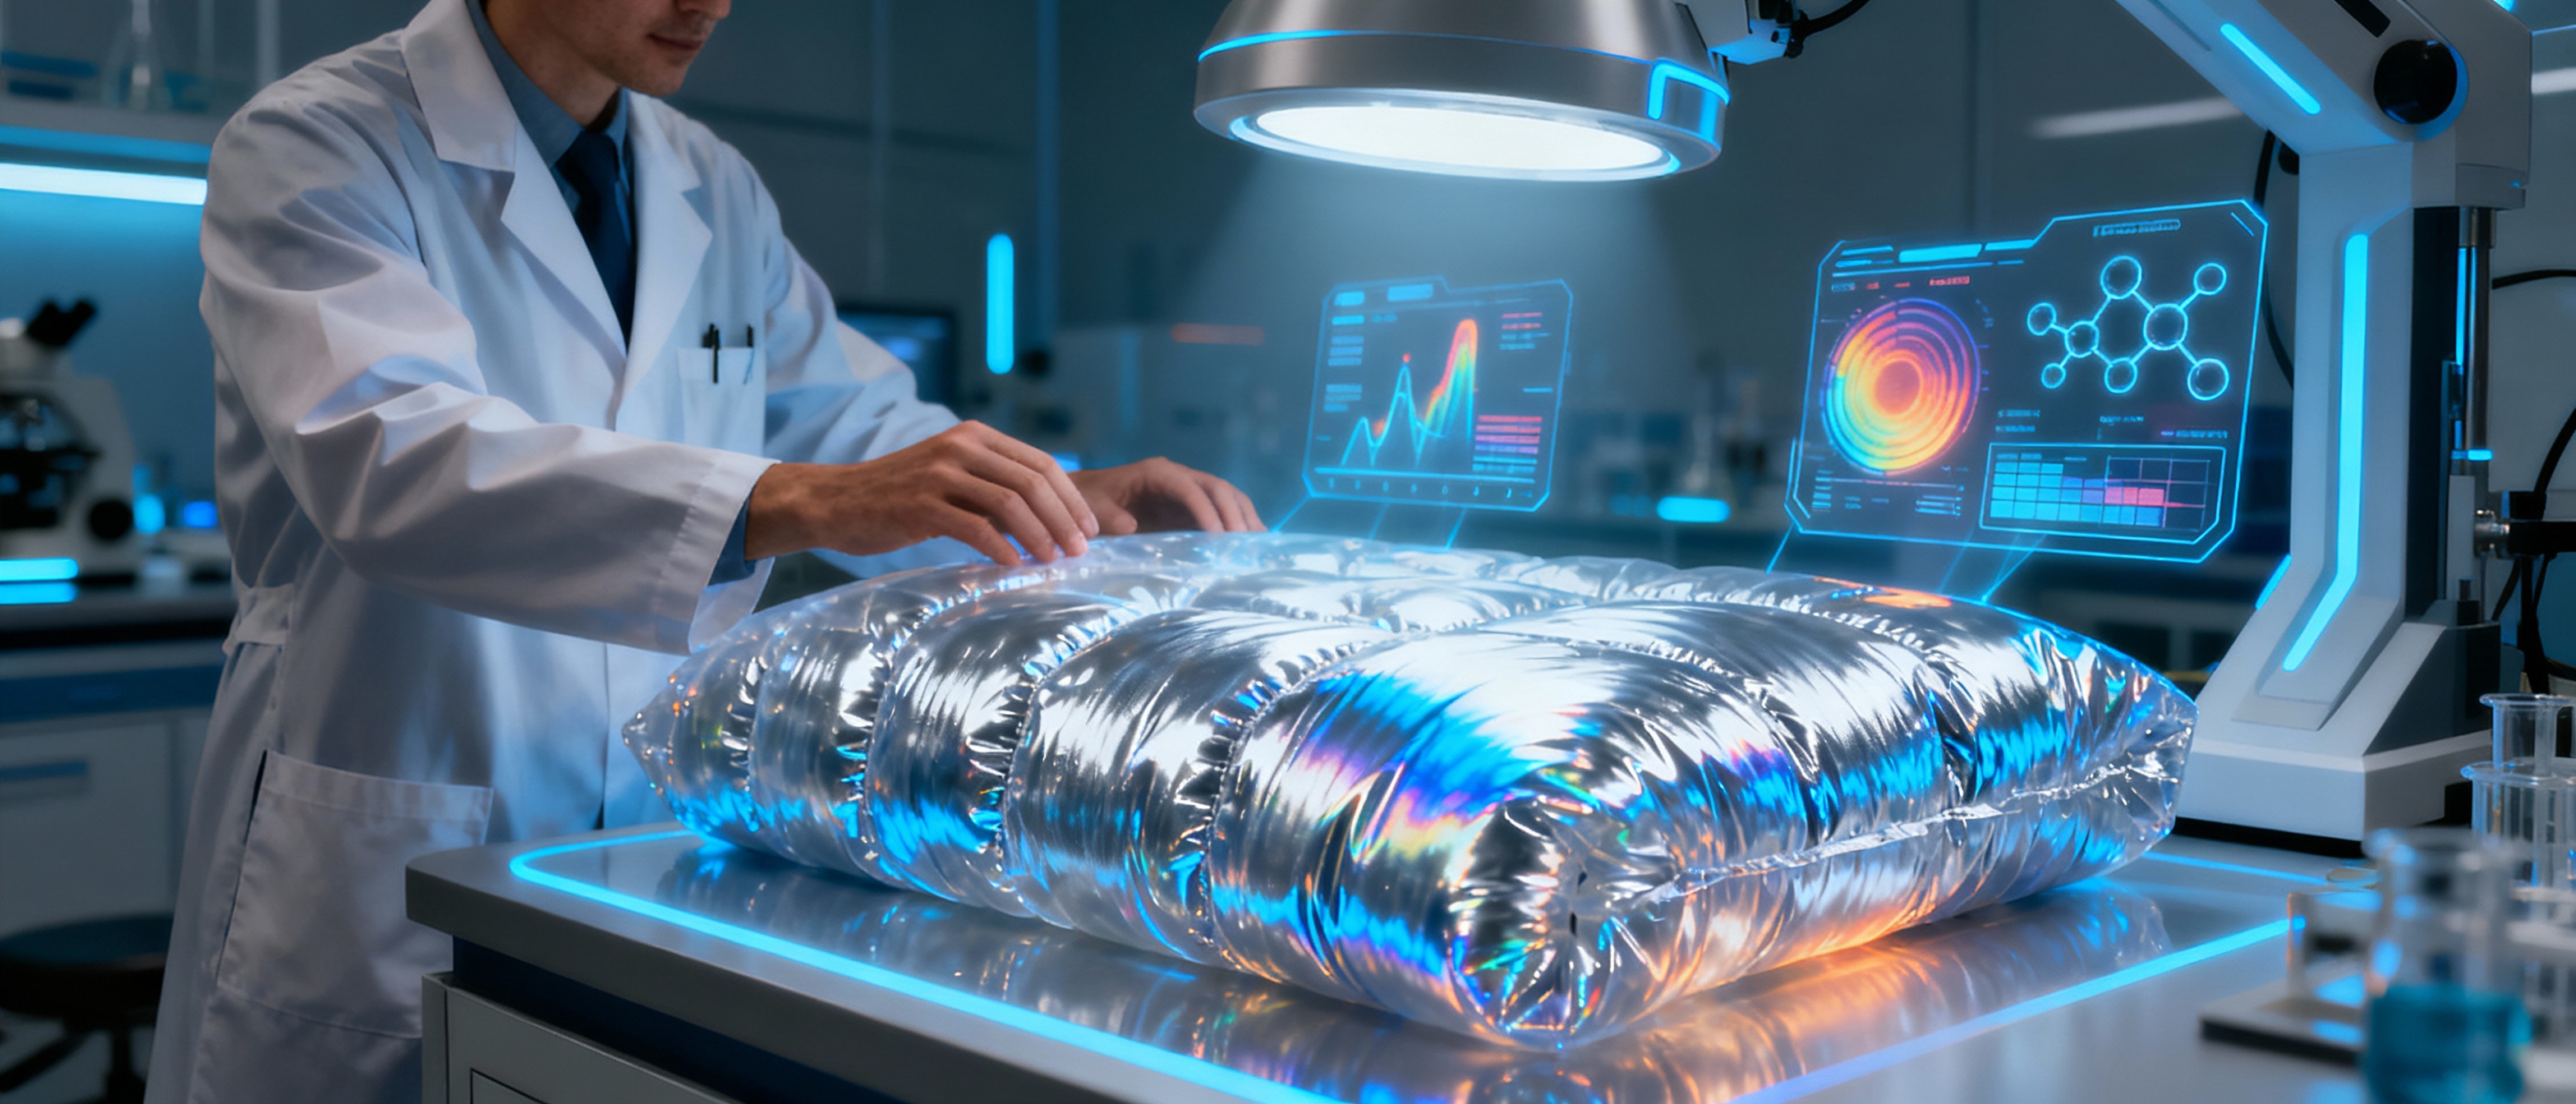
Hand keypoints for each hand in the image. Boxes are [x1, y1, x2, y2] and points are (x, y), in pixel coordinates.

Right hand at [744, 421, 1098, 566]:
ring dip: (1040, 535)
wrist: (835, 501)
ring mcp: (940, 473)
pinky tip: (1015, 566)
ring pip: (1009, 502)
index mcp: (976, 437)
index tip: (1097, 529)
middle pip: (1032, 482)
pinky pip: (973, 526)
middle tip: (1082, 550)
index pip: (1041, 464)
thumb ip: (995, 488)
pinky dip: (1001, 548)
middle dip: (1065, 518)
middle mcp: (961, 447)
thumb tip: (1052, 520)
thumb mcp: (953, 480)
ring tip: (1055, 561)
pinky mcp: (919, 504)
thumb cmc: (901, 498)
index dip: (1074, 498)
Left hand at [1069, 458, 1264, 535]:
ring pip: (1225, 496)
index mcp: (1155, 473)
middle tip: (1247, 543)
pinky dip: (1237, 522)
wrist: (1087, 494)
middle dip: (1234, 514)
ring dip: (1243, 517)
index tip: (1219, 537)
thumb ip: (1108, 517)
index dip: (1206, 510)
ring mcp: (1187, 488)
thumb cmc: (1089, 501)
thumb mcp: (1092, 509)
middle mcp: (1177, 475)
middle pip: (1217, 488)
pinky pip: (1221, 508)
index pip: (1189, 488)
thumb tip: (1130, 525)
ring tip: (1258, 544)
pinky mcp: (1191, 504)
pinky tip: (1250, 542)